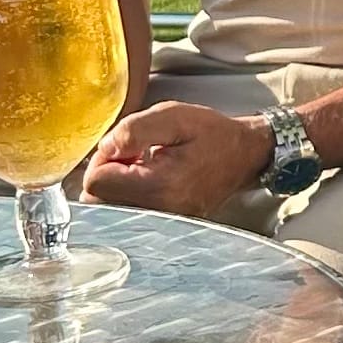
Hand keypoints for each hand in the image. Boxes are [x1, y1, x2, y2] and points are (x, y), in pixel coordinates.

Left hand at [82, 101, 275, 217]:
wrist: (245, 155)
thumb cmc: (212, 134)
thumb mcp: (176, 116)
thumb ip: (134, 129)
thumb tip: (104, 148)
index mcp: (160, 186)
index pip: (96, 180)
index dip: (105, 156)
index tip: (128, 145)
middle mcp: (158, 213)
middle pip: (97, 198)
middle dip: (107, 172)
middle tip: (135, 154)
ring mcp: (159, 224)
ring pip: (107, 208)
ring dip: (116, 184)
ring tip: (142, 166)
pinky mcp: (160, 226)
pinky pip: (124, 214)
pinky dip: (127, 195)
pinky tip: (147, 179)